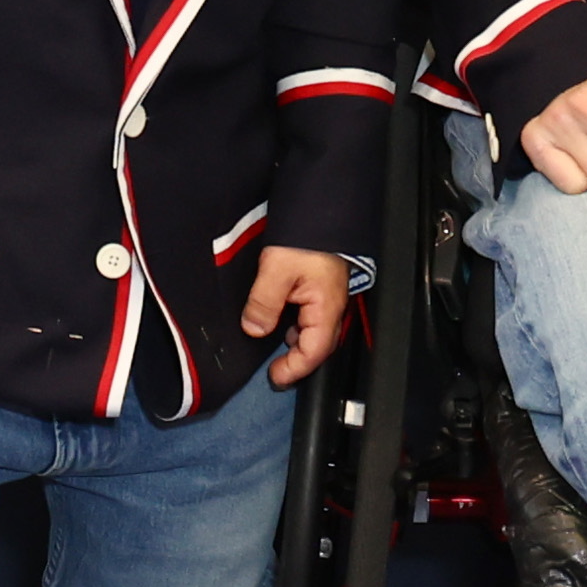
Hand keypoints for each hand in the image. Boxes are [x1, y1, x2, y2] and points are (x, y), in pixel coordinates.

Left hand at [243, 247, 351, 384]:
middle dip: (298, 361)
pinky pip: (312, 316)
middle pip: (319, 346)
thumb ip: (264, 303)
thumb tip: (254, 329)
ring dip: (297, 342)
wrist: (322, 209)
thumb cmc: (305, 237)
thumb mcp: (276, 269)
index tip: (275, 377)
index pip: (315, 352)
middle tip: (275, 370)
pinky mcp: (322, 287)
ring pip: (315, 331)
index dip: (295, 369)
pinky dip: (297, 325)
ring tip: (274, 346)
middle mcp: (332, 307)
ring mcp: (329, 297)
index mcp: (325, 308)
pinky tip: (281, 320)